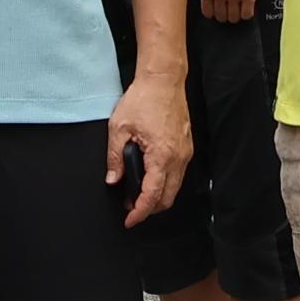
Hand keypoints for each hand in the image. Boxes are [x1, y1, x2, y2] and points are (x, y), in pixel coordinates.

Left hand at [107, 75, 192, 226]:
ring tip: (137, 193)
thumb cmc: (144, 99)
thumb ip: (115, 157)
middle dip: (150, 209)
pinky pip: (178, 174)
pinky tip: (150, 176)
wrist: (163, 80)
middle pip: (168, 198)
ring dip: (158, 196)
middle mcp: (178, 157)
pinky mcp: (186, 147)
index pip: (152, 195)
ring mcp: (185, 153)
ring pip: (175, 187)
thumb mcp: (119, 128)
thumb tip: (113, 179)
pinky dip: (165, 182)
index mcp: (162, 155)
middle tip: (131, 208)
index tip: (130, 220)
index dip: (140, 212)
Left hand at [202, 0, 262, 23]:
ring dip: (236, 14)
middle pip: (221, 17)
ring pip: (234, 18)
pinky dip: (247, 12)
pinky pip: (246, 15)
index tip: (217, 10)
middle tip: (230, 6)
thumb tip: (210, 3)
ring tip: (238, 4)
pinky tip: (246, 4)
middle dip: (225, 13)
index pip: (207, 13)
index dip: (213, 12)